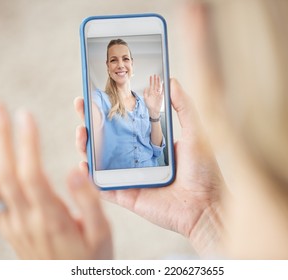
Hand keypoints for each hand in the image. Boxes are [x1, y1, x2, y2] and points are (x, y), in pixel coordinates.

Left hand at [0, 101, 111, 258]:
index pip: (31, 175)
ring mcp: (11, 224)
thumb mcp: (101, 233)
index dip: (26, 143)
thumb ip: (89, 203)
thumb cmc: (88, 260)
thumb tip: (76, 171)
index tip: (25, 114)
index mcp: (51, 218)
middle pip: (3, 174)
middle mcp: (25, 220)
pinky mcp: (6, 227)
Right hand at [75, 79, 225, 256]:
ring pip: (100, 160)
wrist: (206, 206)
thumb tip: (171, 80)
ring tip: (81, 130)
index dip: (111, 108)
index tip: (98, 93)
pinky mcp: (126, 195)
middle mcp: (137, 158)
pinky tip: (83, 163)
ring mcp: (130, 176)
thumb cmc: (204, 170)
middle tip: (82, 104)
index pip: (125, 122)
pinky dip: (90, 177)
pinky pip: (103, 186)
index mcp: (151, 143)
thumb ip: (183, 107)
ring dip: (86, 145)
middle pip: (108, 138)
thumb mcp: (195, 132)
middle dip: (92, 121)